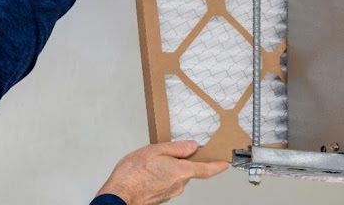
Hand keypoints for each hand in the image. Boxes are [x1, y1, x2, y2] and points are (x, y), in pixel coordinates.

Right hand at [96, 141, 228, 204]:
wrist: (118, 196)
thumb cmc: (133, 174)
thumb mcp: (155, 150)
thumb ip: (176, 148)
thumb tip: (192, 146)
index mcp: (181, 172)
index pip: (207, 170)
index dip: (218, 166)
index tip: (225, 163)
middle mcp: (179, 185)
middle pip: (189, 170)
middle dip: (183, 161)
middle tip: (169, 152)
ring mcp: (170, 193)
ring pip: (177, 176)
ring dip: (170, 167)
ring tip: (153, 161)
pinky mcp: (161, 197)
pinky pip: (167, 182)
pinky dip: (163, 175)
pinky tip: (150, 170)